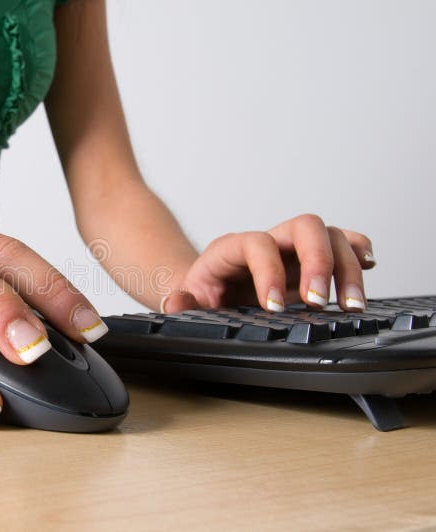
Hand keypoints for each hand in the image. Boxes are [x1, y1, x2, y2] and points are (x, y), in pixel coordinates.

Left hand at [163, 214, 374, 312]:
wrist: (208, 294)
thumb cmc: (201, 297)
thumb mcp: (186, 302)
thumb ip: (182, 303)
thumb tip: (177, 301)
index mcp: (232, 248)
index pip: (257, 243)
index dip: (269, 271)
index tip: (274, 308)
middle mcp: (268, 242)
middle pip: (303, 226)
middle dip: (318, 262)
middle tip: (318, 303)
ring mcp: (293, 250)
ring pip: (330, 236)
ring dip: (347, 267)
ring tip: (350, 304)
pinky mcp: (311, 262)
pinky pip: (342, 245)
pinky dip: (359, 253)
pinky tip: (369, 267)